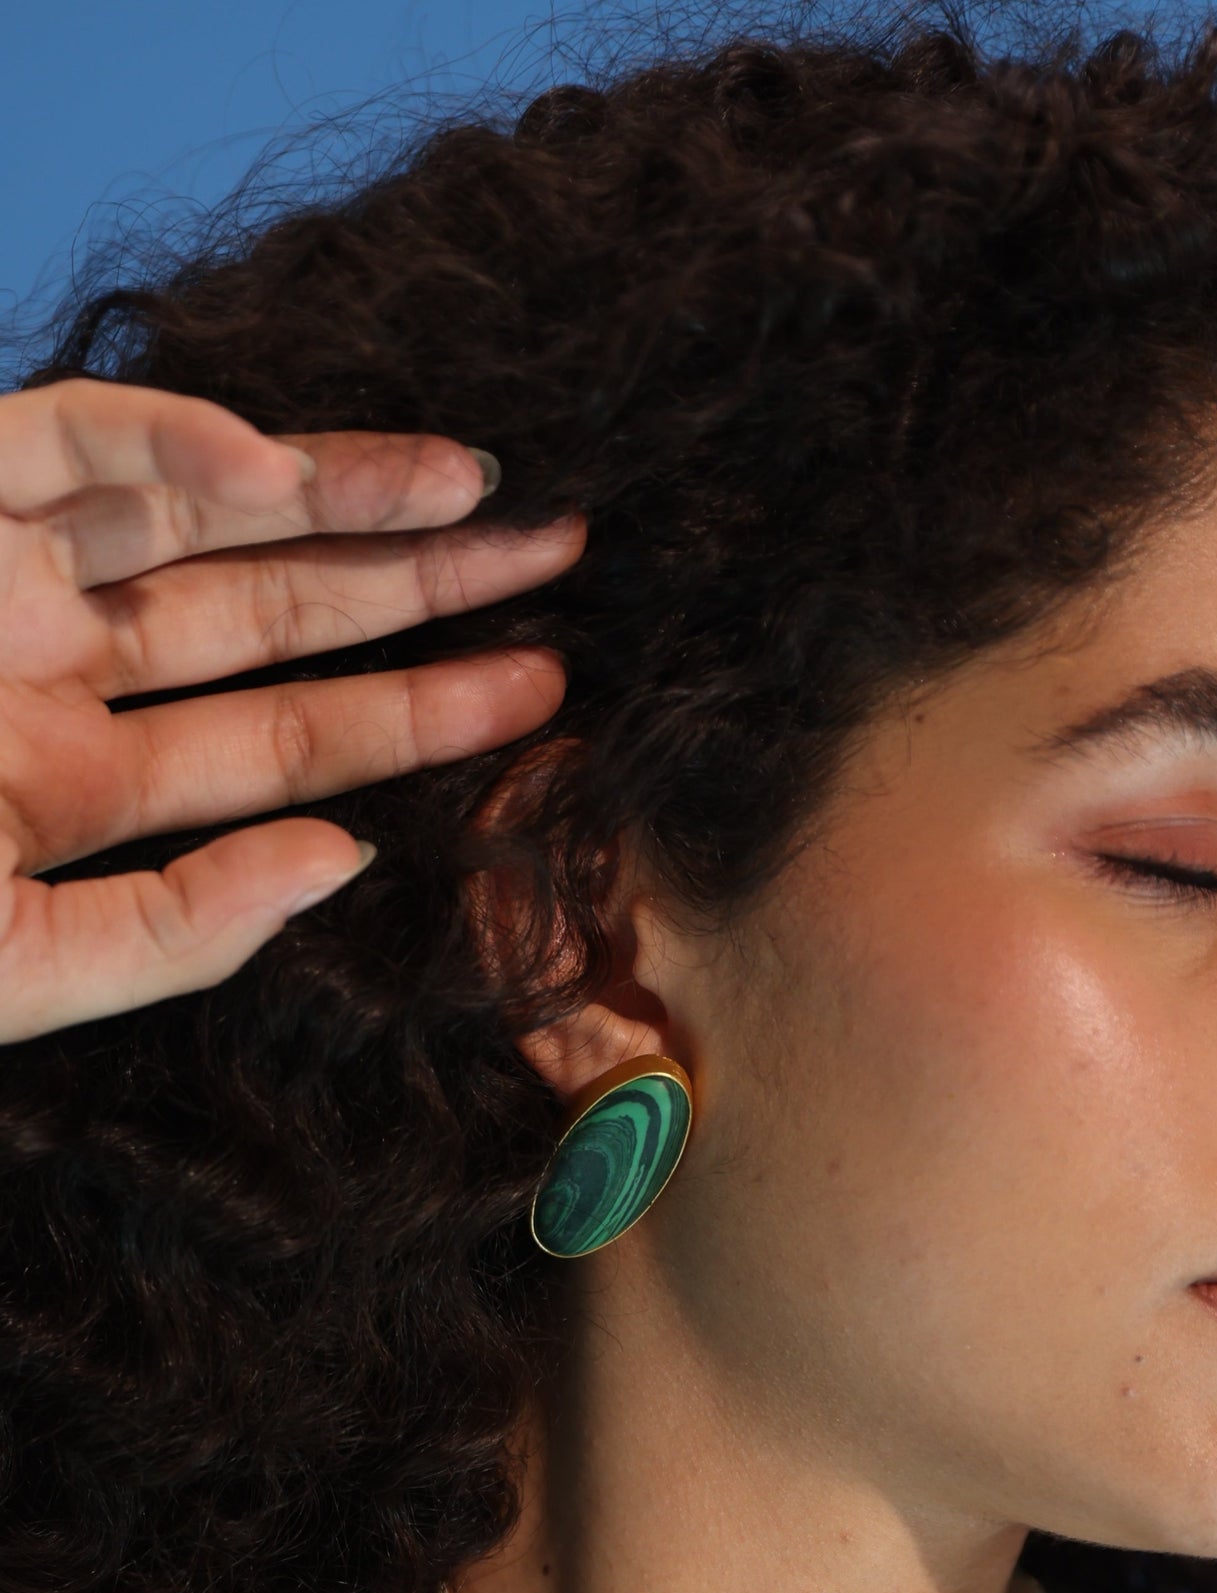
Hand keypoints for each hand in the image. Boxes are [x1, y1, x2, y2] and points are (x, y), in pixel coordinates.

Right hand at [0, 379, 582, 1042]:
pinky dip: (171, 444)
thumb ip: (166, 933)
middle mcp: (57, 676)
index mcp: (81, 792)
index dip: (424, 717)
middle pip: (282, 620)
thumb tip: (343, 867)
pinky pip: (68, 445)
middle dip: (420, 588)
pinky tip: (282, 465)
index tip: (548, 695)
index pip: (295, 746)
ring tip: (485, 491)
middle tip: (568, 562)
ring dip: (339, 494)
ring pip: (206, 518)